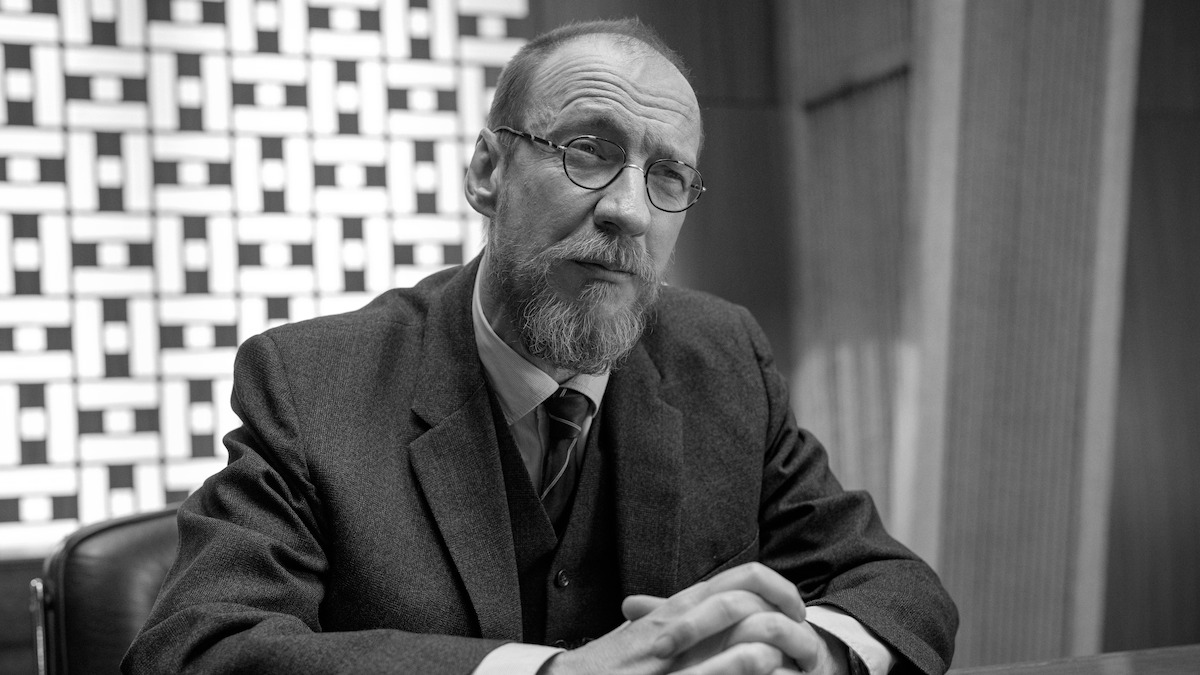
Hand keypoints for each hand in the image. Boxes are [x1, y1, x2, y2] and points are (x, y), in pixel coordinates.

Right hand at [544, 562, 815, 674]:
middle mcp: (678, 621)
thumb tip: (709, 612)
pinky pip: (727, 667)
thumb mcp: (644, 637)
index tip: (796, 607)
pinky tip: (770, 666)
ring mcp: (675, 650)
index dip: (776, 587)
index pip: (738, 579)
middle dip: (786, 607)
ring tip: (799, 653)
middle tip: (808, 632)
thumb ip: (673, 622)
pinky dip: (752, 664)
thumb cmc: (606, 666)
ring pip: (741, 627)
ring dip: (777, 637)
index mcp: (676, 608)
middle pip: (745, 594)